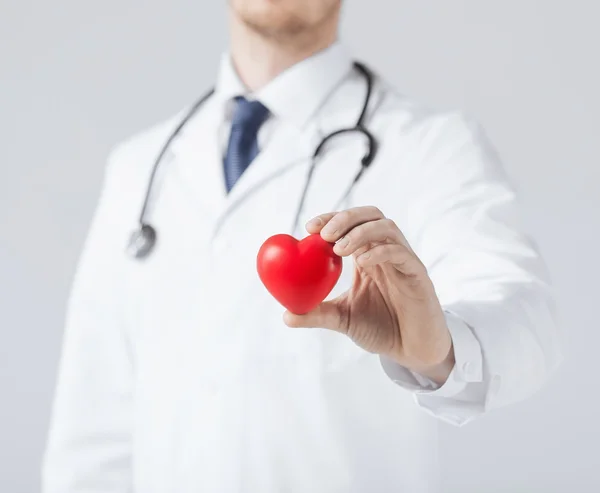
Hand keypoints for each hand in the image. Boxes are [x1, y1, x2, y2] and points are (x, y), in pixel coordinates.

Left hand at [283, 206, 454, 384]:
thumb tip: (286, 315)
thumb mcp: (343, 319)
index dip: (331, 219)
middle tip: (324, 234)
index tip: (310, 227)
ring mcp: (404, 260)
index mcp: (368, 255)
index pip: (350, 224)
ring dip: (361, 232)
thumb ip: (317, 314)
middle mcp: (386, 252)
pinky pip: (402, 253)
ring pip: (387, 228)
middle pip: (370, 215)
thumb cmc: (381, 329)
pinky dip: (380, 251)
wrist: (412, 351)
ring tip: (339, 248)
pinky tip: (362, 262)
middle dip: (345, 218)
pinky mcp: (418, 274)